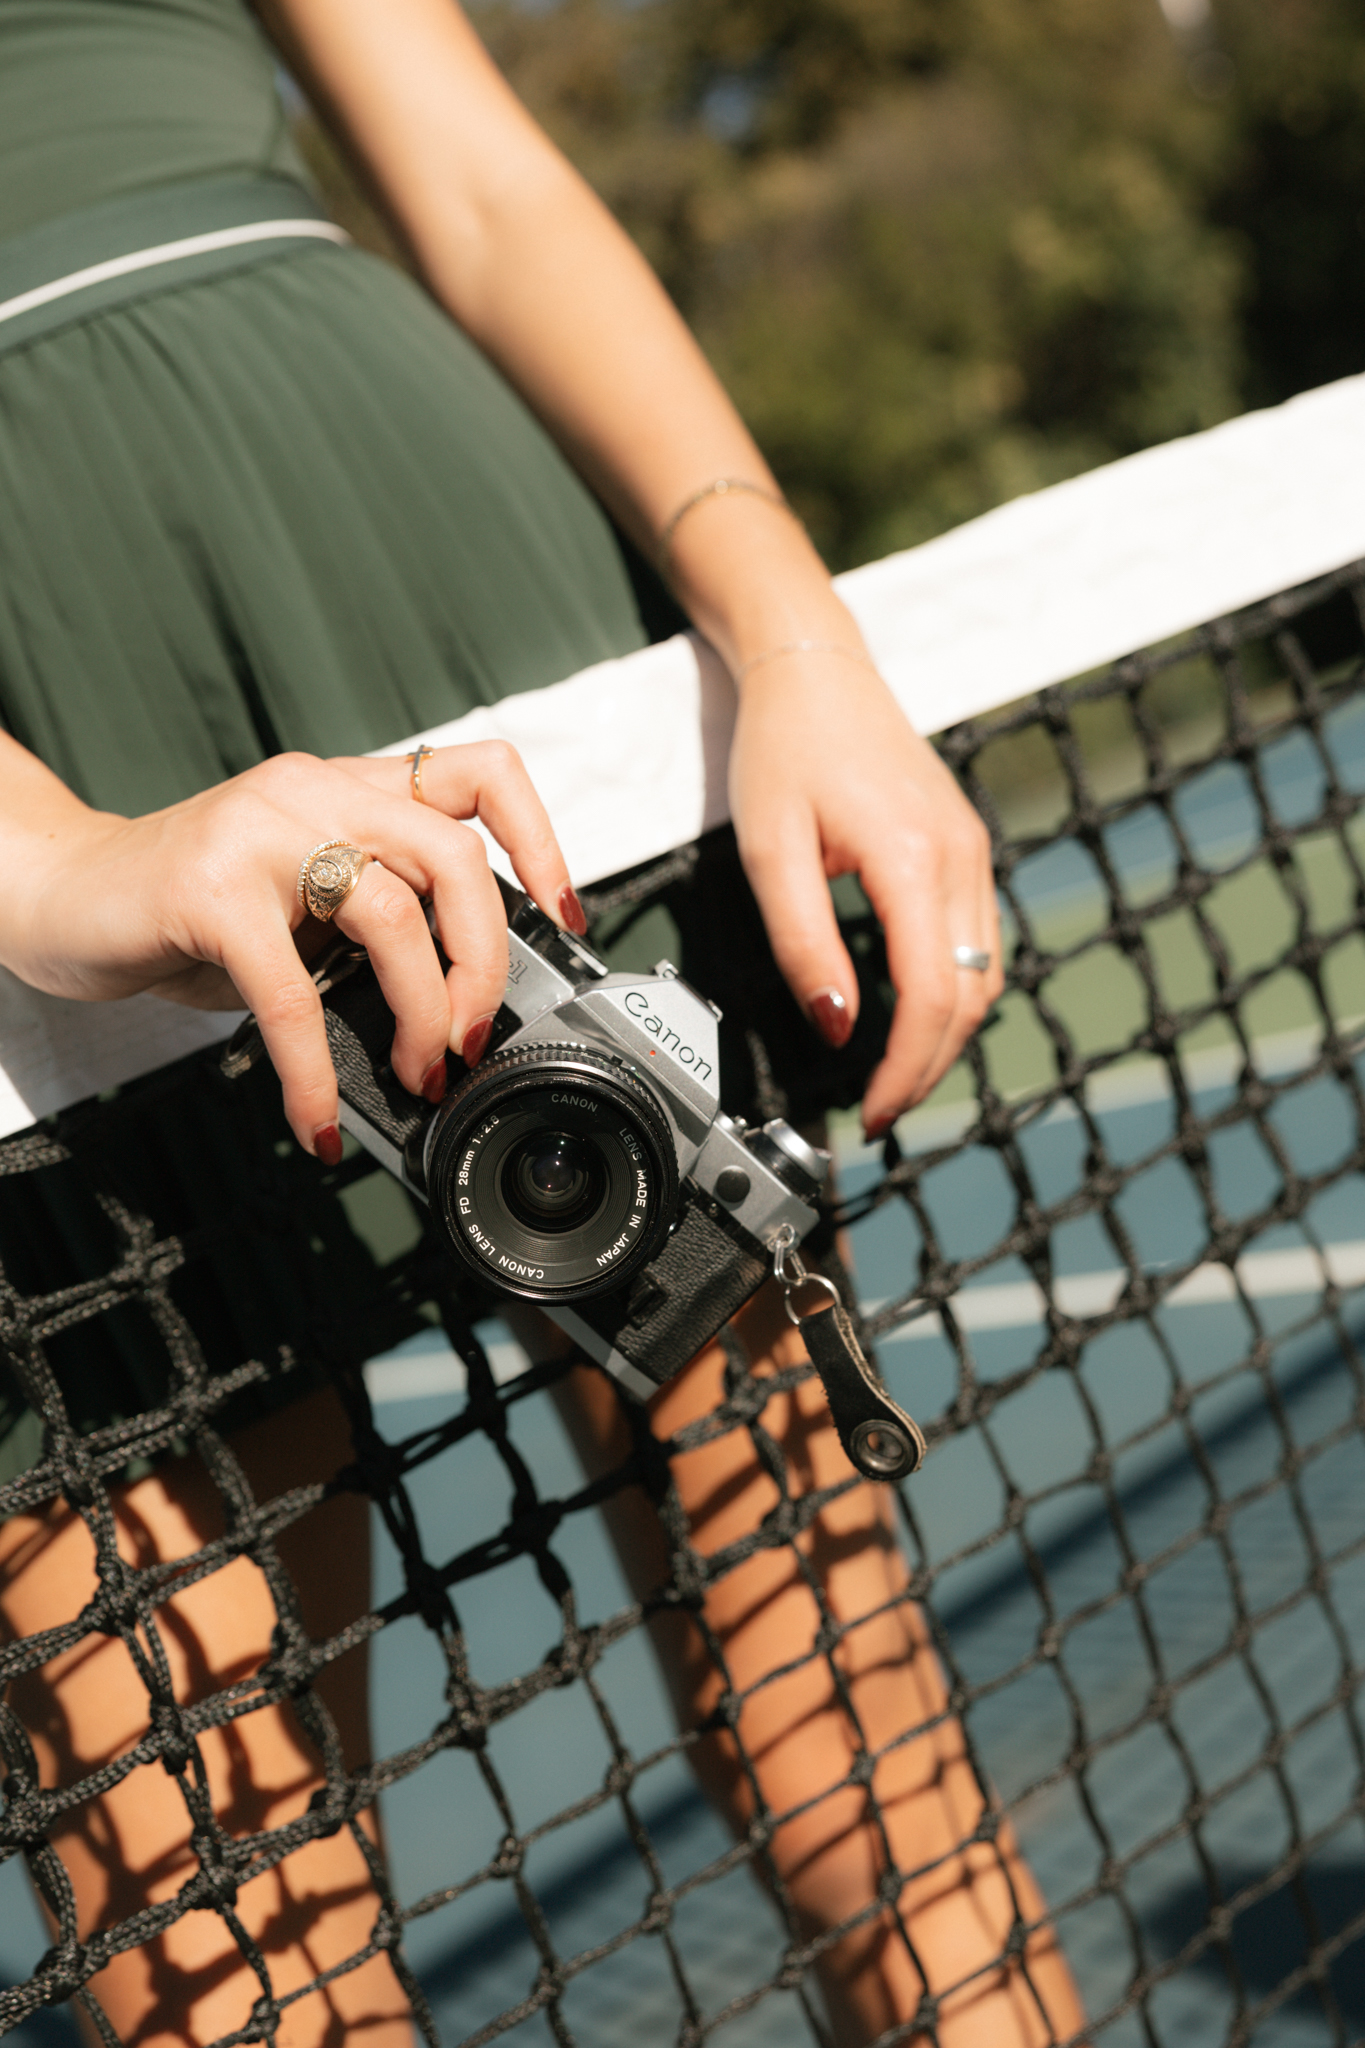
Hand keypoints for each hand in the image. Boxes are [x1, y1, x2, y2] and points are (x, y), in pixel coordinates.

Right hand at [13, 743, 580, 1154]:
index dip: (542, 841)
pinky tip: (315, 1121)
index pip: (482, 773)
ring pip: (395, 914)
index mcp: (351, 788)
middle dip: (487, 964)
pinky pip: (292, 993)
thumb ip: (371, 932)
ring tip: (417, 1075)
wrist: (63, 892)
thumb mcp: (299, 907)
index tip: (567, 916)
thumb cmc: (188, 909)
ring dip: (424, 1014)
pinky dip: (313, 1072)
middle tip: (474, 1037)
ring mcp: (262, 830)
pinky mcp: (209, 890)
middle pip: (456, 857)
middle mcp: (317, 790)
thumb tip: (451, 1020)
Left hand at [727, 654, 1002, 1138]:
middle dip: (929, 1067)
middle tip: (881, 1112)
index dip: (907, 1069)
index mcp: (913, 860)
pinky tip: (915, 1014)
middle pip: (971, 998)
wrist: (816, 670)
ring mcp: (972, 852)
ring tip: (895, 1075)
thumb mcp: (769, 852)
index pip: (933, 996)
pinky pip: (979, 942)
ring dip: (947, 1035)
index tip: (875, 1113)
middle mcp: (960, 858)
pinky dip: (955, 992)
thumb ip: (803, 944)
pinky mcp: (966, 848)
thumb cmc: (784, 750)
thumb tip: (836, 1026)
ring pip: (985, 976)